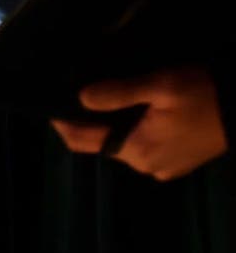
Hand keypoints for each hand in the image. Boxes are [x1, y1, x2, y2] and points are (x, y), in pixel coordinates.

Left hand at [53, 69, 227, 180]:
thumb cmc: (203, 95)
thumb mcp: (159, 86)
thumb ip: (118, 93)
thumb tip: (80, 98)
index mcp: (136, 149)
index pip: (81, 141)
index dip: (61, 121)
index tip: (48, 98)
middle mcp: (145, 164)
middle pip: (100, 141)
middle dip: (86, 119)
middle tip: (75, 88)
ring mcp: (163, 165)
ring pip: (121, 143)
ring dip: (110, 122)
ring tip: (100, 92)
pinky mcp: (177, 161)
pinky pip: (142, 145)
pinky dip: (132, 128)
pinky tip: (132, 107)